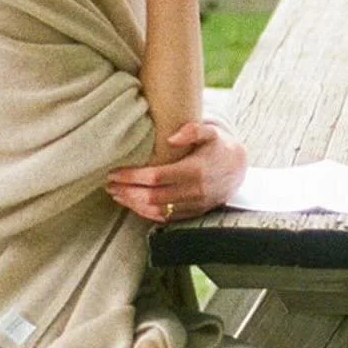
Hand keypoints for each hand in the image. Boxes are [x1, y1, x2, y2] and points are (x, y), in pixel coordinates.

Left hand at [106, 122, 247, 222]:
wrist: (237, 170)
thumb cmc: (218, 147)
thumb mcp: (211, 132)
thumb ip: (193, 130)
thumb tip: (172, 137)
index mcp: (195, 170)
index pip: (157, 177)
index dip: (133, 176)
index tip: (115, 172)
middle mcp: (194, 191)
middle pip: (152, 196)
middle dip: (127, 192)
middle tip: (109, 184)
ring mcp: (193, 205)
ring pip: (156, 210)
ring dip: (132, 204)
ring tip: (116, 194)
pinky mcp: (192, 213)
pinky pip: (164, 218)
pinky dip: (144, 212)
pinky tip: (132, 203)